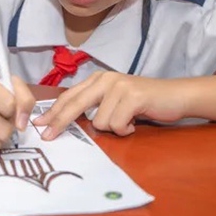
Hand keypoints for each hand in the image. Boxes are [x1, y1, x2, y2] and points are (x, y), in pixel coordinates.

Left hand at [33, 71, 188, 138]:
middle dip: (60, 122)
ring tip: (127, 122)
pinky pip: (117, 124)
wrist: (176, 96)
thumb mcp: (115, 100)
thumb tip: (67, 121)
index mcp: (98, 79)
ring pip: (100, 122)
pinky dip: (126, 130)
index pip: (70, 96)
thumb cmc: (144, 103)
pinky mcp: (132, 96)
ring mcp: (119, 86)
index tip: (39, 124)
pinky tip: (135, 123)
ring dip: (114, 128)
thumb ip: (95, 105)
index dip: (53, 111)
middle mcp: (105, 79)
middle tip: (48, 136)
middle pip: (75, 104)